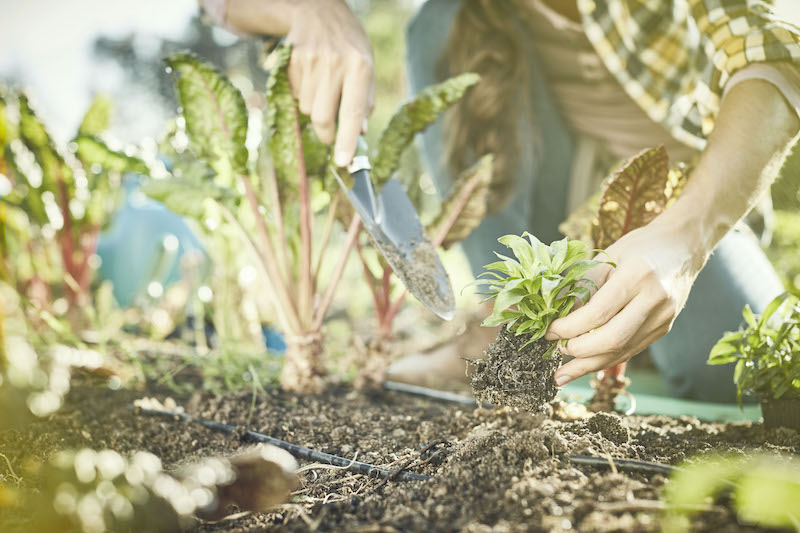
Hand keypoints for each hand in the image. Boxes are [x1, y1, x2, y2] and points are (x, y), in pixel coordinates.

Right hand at [286, 0, 373, 166]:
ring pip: (308, 108)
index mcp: (359, 66)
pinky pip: (296, 95)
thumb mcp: (367, 67)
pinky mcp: (292, 61)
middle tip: (330, 136)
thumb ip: (365, 101)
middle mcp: (335, 64)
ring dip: (315, 109)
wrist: (318, 10)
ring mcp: (310, 61)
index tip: (344, 162)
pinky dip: (304, 95)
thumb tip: (359, 134)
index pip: (352, 112)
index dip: (347, 140)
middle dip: (326, 134)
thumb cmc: (349, 45)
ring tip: (323, 89)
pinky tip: (312, 78)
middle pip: (323, 117)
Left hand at [545, 222, 705, 385]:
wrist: (682, 246)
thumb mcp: (606, 257)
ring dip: (590, 366)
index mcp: (637, 275)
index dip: (570, 328)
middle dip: (580, 351)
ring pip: (622, 351)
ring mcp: (663, 317)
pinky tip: (586, 365)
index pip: (598, 313)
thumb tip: (556, 316)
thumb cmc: (639, 247)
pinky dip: (606, 359)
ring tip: (563, 375)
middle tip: (557, 351)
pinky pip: (631, 349)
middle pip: (613, 338)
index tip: (549, 331)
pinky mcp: (664, 328)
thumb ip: (583, 286)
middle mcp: (655, 299)